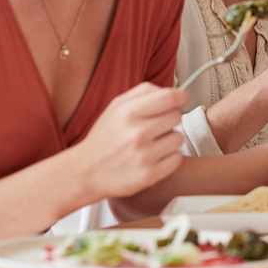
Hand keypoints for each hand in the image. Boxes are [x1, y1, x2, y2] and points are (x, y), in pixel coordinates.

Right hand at [75, 83, 186, 198]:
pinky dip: (169, 157)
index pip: (170, 97)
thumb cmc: (104, 138)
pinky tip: (154, 156)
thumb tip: (172, 91)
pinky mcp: (149, 175)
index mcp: (128, 113)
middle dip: (170, 119)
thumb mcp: (116, 106)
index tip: (182, 99)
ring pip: (178, 138)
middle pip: (176, 116)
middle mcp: (137, 133)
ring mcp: (144, 156)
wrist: (86, 171)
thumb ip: (144, 93)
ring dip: (169, 139)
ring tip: (153, 143)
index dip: (181, 96)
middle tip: (156, 126)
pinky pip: (177, 159)